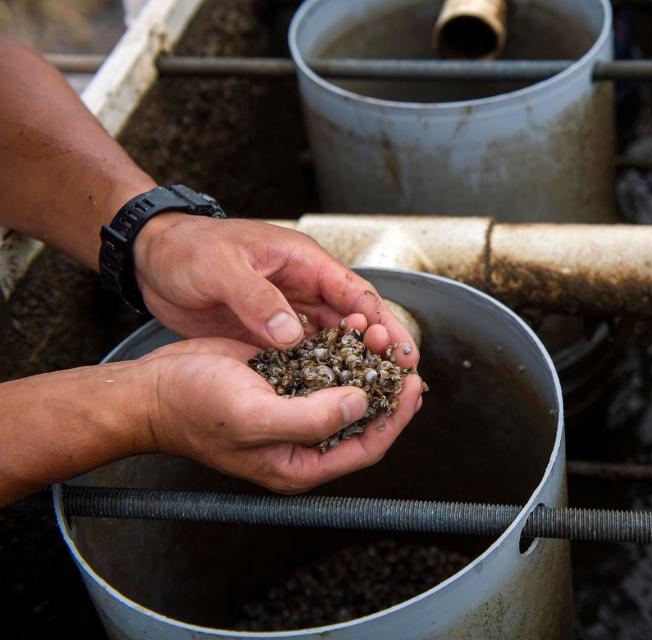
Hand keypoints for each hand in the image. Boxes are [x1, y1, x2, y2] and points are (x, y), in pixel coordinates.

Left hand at [132, 213, 418, 369]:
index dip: (383, 323)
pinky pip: (306, 353)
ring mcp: (288, 310)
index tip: (400, 351)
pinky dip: (324, 370)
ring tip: (377, 392)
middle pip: (356, 320)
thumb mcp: (220, 268)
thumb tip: (292, 335)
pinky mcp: (270, 331)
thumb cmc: (186, 249)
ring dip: (356, 363)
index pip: (356, 293)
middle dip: (381, 348)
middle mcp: (304, 287)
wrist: (150, 258)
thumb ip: (257, 300)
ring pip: (335, 339)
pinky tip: (334, 393)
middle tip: (402, 379)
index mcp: (303, 262)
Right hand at [139, 337, 422, 492]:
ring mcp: (294, 409)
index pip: (366, 448)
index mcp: (300, 464)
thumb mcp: (255, 417)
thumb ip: (311, 419)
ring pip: (347, 389)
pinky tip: (353, 328)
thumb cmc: (194, 409)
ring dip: (367, 363)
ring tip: (380, 335)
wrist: (153, 388)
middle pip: (363, 419)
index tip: (412, 386)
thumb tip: (360, 405)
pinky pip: (325, 368)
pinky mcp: (284, 381)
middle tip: (402, 355)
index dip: (394, 419)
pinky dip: (342, 350)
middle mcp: (302, 440)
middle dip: (385, 386)